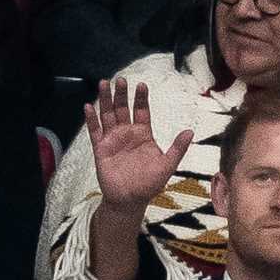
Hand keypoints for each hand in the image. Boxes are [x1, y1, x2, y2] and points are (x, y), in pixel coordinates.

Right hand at [84, 78, 192, 212]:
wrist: (130, 200)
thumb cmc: (149, 184)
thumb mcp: (167, 166)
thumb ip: (178, 148)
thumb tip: (190, 131)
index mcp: (143, 134)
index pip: (142, 111)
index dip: (141, 99)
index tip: (141, 85)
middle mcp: (127, 133)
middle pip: (123, 109)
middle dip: (122, 94)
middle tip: (121, 80)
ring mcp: (113, 140)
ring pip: (108, 115)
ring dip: (105, 100)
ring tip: (103, 84)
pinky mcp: (101, 149)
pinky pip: (95, 131)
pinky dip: (91, 119)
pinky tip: (89, 107)